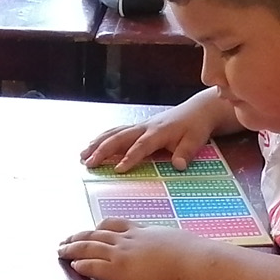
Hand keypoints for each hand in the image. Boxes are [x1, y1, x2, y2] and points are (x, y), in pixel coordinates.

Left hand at [58, 218, 204, 279]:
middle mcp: (127, 240)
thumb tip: (170, 245)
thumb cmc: (191, 253)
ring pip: (90, 247)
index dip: (99, 228)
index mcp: (141, 231)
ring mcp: (122, 254)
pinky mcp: (119, 271)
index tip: (92, 229)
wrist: (192, 262)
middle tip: (65, 240)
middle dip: (78, 237)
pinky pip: (94, 266)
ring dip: (72, 249)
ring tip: (60, 251)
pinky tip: (73, 266)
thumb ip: (164, 241)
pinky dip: (82, 264)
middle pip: (96, 234)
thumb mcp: (173, 239)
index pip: (114, 225)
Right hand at [80, 106, 215, 172]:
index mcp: (158, 132)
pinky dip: (103, 138)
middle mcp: (145, 127)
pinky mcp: (138, 126)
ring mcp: (140, 125)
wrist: (197, 110)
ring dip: (97, 144)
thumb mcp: (195, 140)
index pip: (141, 146)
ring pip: (114, 133)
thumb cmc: (195, 127)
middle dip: (102, 150)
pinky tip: (92, 146)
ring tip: (82, 156)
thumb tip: (178, 166)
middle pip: (120, 138)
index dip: (129, 157)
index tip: (118, 170)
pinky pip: (117, 131)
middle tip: (88, 163)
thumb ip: (185, 152)